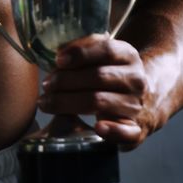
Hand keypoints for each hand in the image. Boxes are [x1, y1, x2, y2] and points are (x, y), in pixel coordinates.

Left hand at [38, 34, 154, 150]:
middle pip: (99, 76)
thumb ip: (83, 49)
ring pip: (101, 101)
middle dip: (66, 80)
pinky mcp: (136, 128)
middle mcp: (135, 79)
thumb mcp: (101, 56)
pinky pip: (128, 132)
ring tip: (46, 103)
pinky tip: (98, 128)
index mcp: (128, 56)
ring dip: (68, 102)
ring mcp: (136, 104)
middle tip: (46, 85)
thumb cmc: (108, 75)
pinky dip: (113, 131)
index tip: (58, 60)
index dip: (80, 53)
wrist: (135, 100)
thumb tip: (59, 52)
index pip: (107, 50)